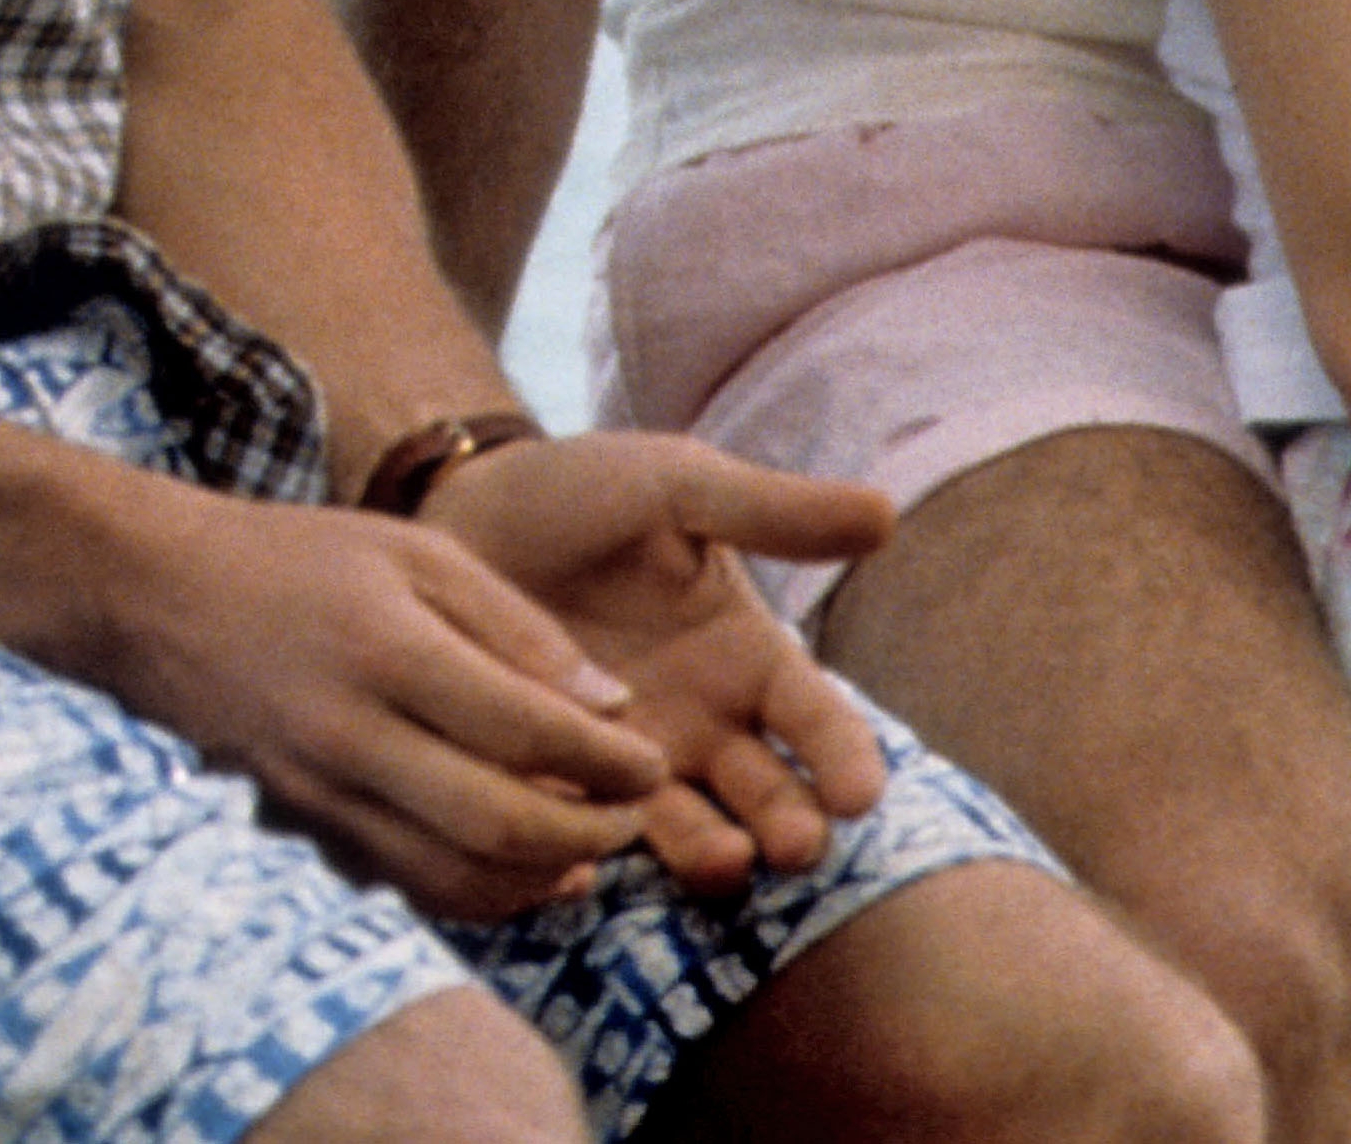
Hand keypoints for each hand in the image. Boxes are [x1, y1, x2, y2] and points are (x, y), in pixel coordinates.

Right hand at [86, 482, 670, 923]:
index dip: (608, 762)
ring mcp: (319, 798)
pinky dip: (479, 893)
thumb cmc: (303, 561)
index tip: (655, 761)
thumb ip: (519, 630)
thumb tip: (610, 709)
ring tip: (595, 846)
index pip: (525, 733)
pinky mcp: (303, 833)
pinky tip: (528, 870)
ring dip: (540, 878)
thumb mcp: (420, 555)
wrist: (160, 602)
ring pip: (453, 878)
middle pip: (497, 825)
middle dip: (589, 832)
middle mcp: (350, 738)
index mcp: (389, 652)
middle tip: (636, 813)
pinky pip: (407, 887)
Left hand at [420, 430, 895, 890]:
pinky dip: (602, 845)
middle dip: (790, 826)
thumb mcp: (681, 488)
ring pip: (691, 829)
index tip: (860, 793)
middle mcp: (705, 723)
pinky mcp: (557, 780)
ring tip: (727, 861)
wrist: (464, 510)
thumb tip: (886, 513)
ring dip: (715, 853)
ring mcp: (632, 760)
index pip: (817, 720)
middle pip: (769, 795)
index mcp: (749, 655)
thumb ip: (772, 512)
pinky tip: (605, 848)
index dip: (843, 758)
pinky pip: (587, 827)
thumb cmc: (584, 491)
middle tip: (797, 845)